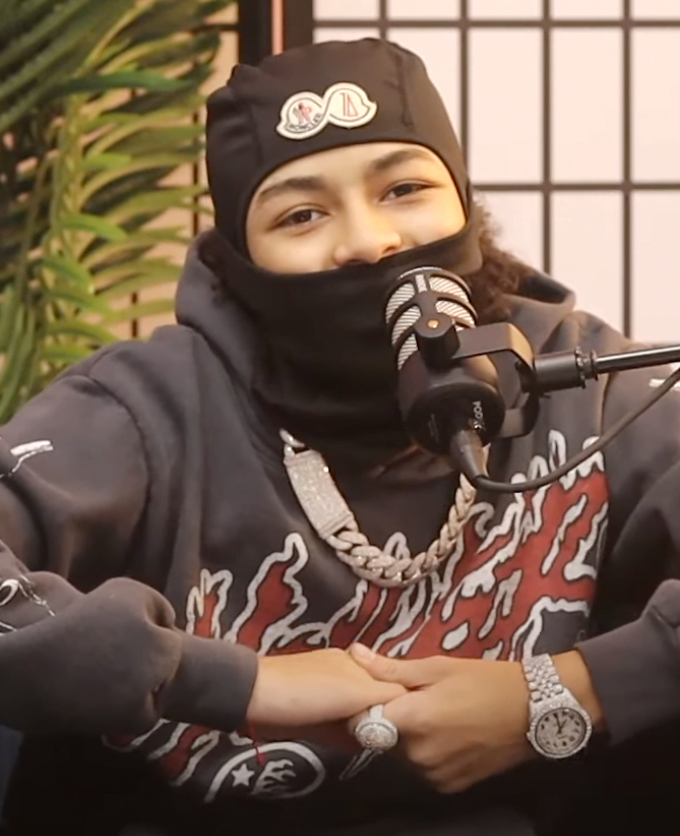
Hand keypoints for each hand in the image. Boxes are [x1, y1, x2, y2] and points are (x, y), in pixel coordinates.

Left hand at [246, 648, 406, 747]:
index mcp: (358, 665)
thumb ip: (386, 695)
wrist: (254, 700)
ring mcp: (328, 699)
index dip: (407, 702)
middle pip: (377, 701)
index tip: (420, 723)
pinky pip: (340, 729)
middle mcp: (346, 678)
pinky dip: (349, 738)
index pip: (393, 683)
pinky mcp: (313, 719)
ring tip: (382, 746)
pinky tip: (357, 747)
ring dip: (368, 730)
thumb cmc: (308, 691)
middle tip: (402, 741)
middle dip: (387, 718)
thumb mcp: (356, 690)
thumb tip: (414, 703)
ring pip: (359, 717)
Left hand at [348, 645, 533, 792]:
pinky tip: (449, 732)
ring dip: (410, 737)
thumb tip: (355, 654)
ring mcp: (434, 775)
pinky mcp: (450, 787)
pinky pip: (424, 768)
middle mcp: (418, 756)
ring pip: (403, 755)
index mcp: (412, 721)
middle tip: (418, 698)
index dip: (367, 707)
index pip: (363, 722)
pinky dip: (429, 752)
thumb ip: (391, 669)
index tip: (380, 694)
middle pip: (383, 738)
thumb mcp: (437, 667)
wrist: (532, 710)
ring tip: (437, 713)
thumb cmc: (483, 681)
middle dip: (393, 719)